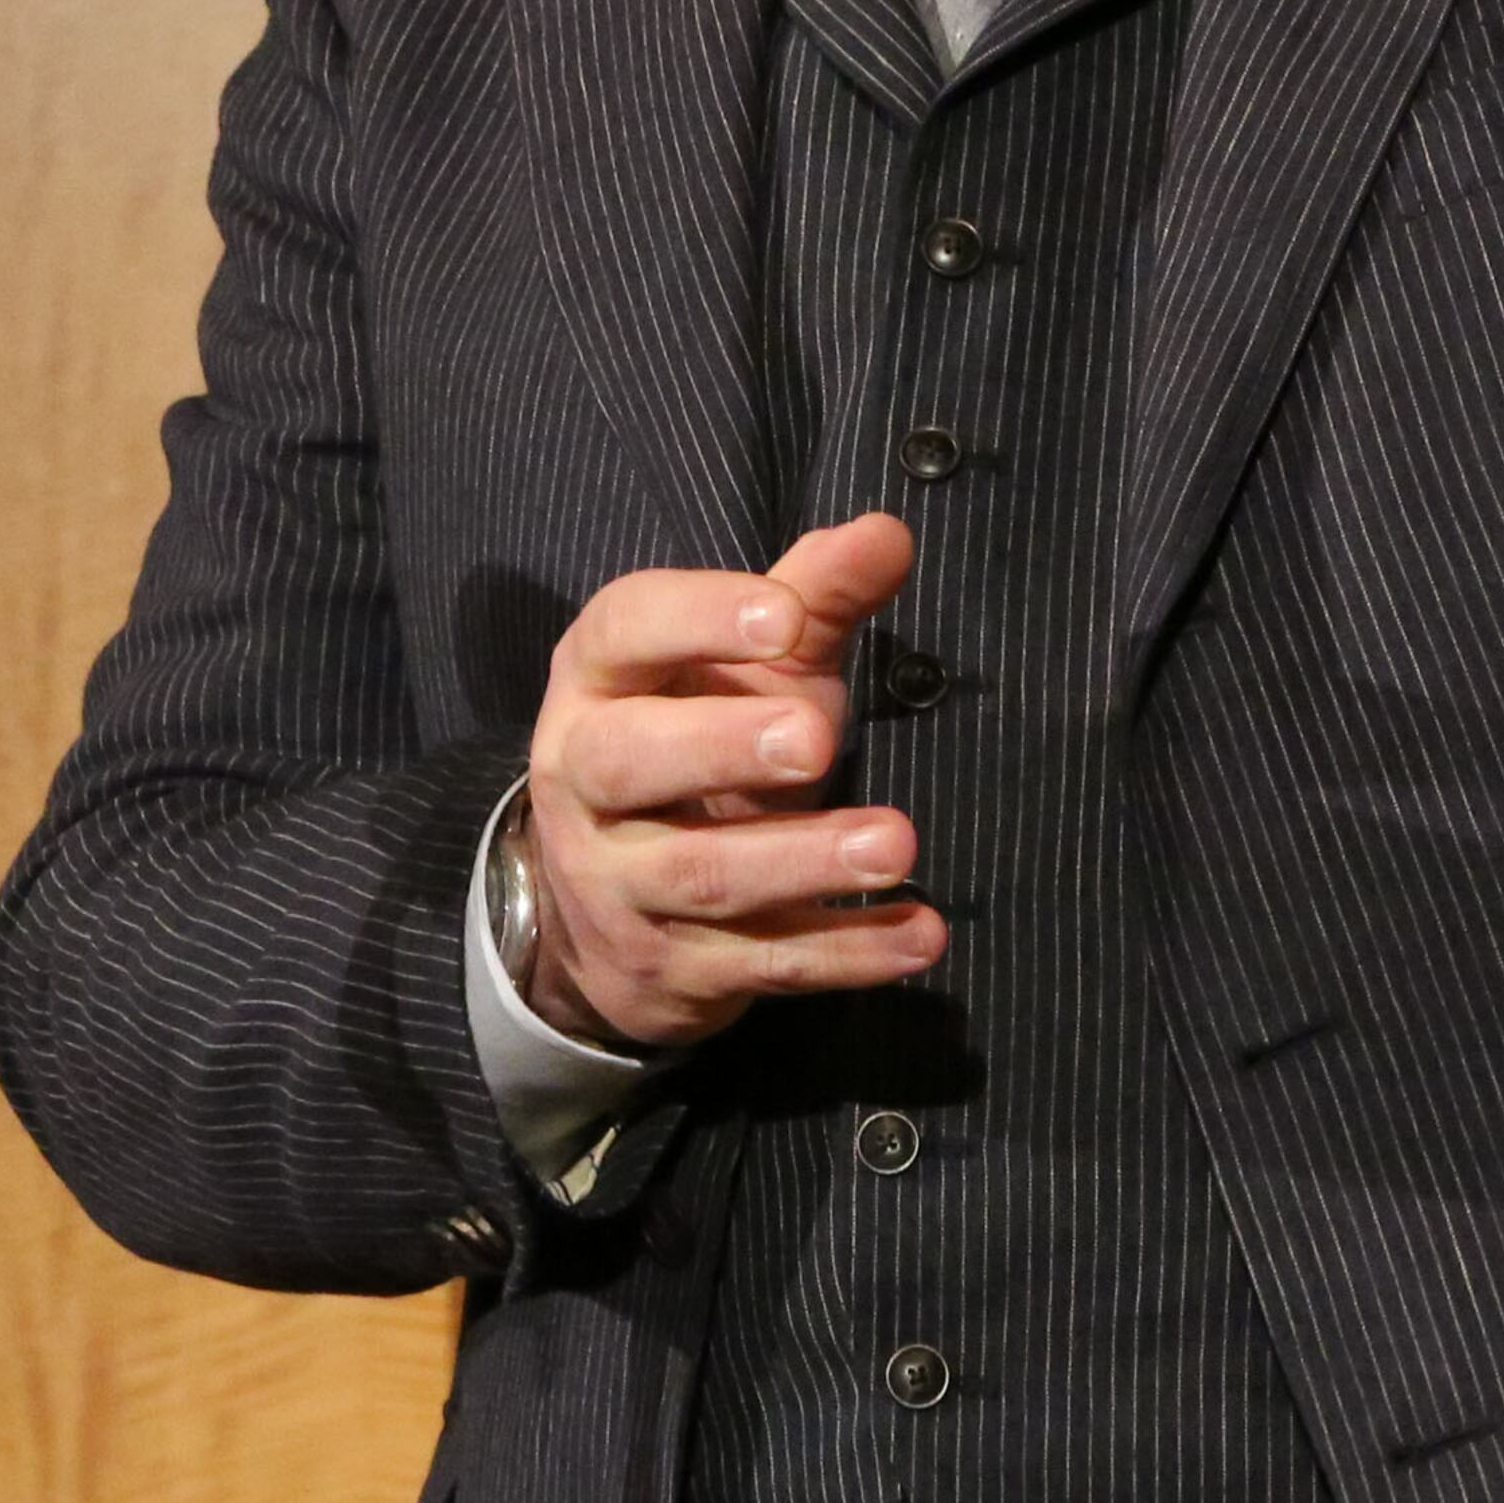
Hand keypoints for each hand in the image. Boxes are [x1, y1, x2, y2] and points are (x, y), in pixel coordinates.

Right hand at [522, 511, 941, 1049]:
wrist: (607, 908)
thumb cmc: (696, 741)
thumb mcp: (746, 665)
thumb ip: (814, 597)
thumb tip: (890, 534)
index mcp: (599, 680)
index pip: (625, 630)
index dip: (698, 618)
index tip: (785, 612)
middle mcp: (584, 780)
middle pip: (631, 761)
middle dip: (722, 747)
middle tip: (817, 737)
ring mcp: (617, 884)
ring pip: (700, 875)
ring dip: (802, 860)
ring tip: (896, 843)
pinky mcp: (669, 968)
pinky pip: (757, 962)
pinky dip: (842, 952)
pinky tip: (919, 934)